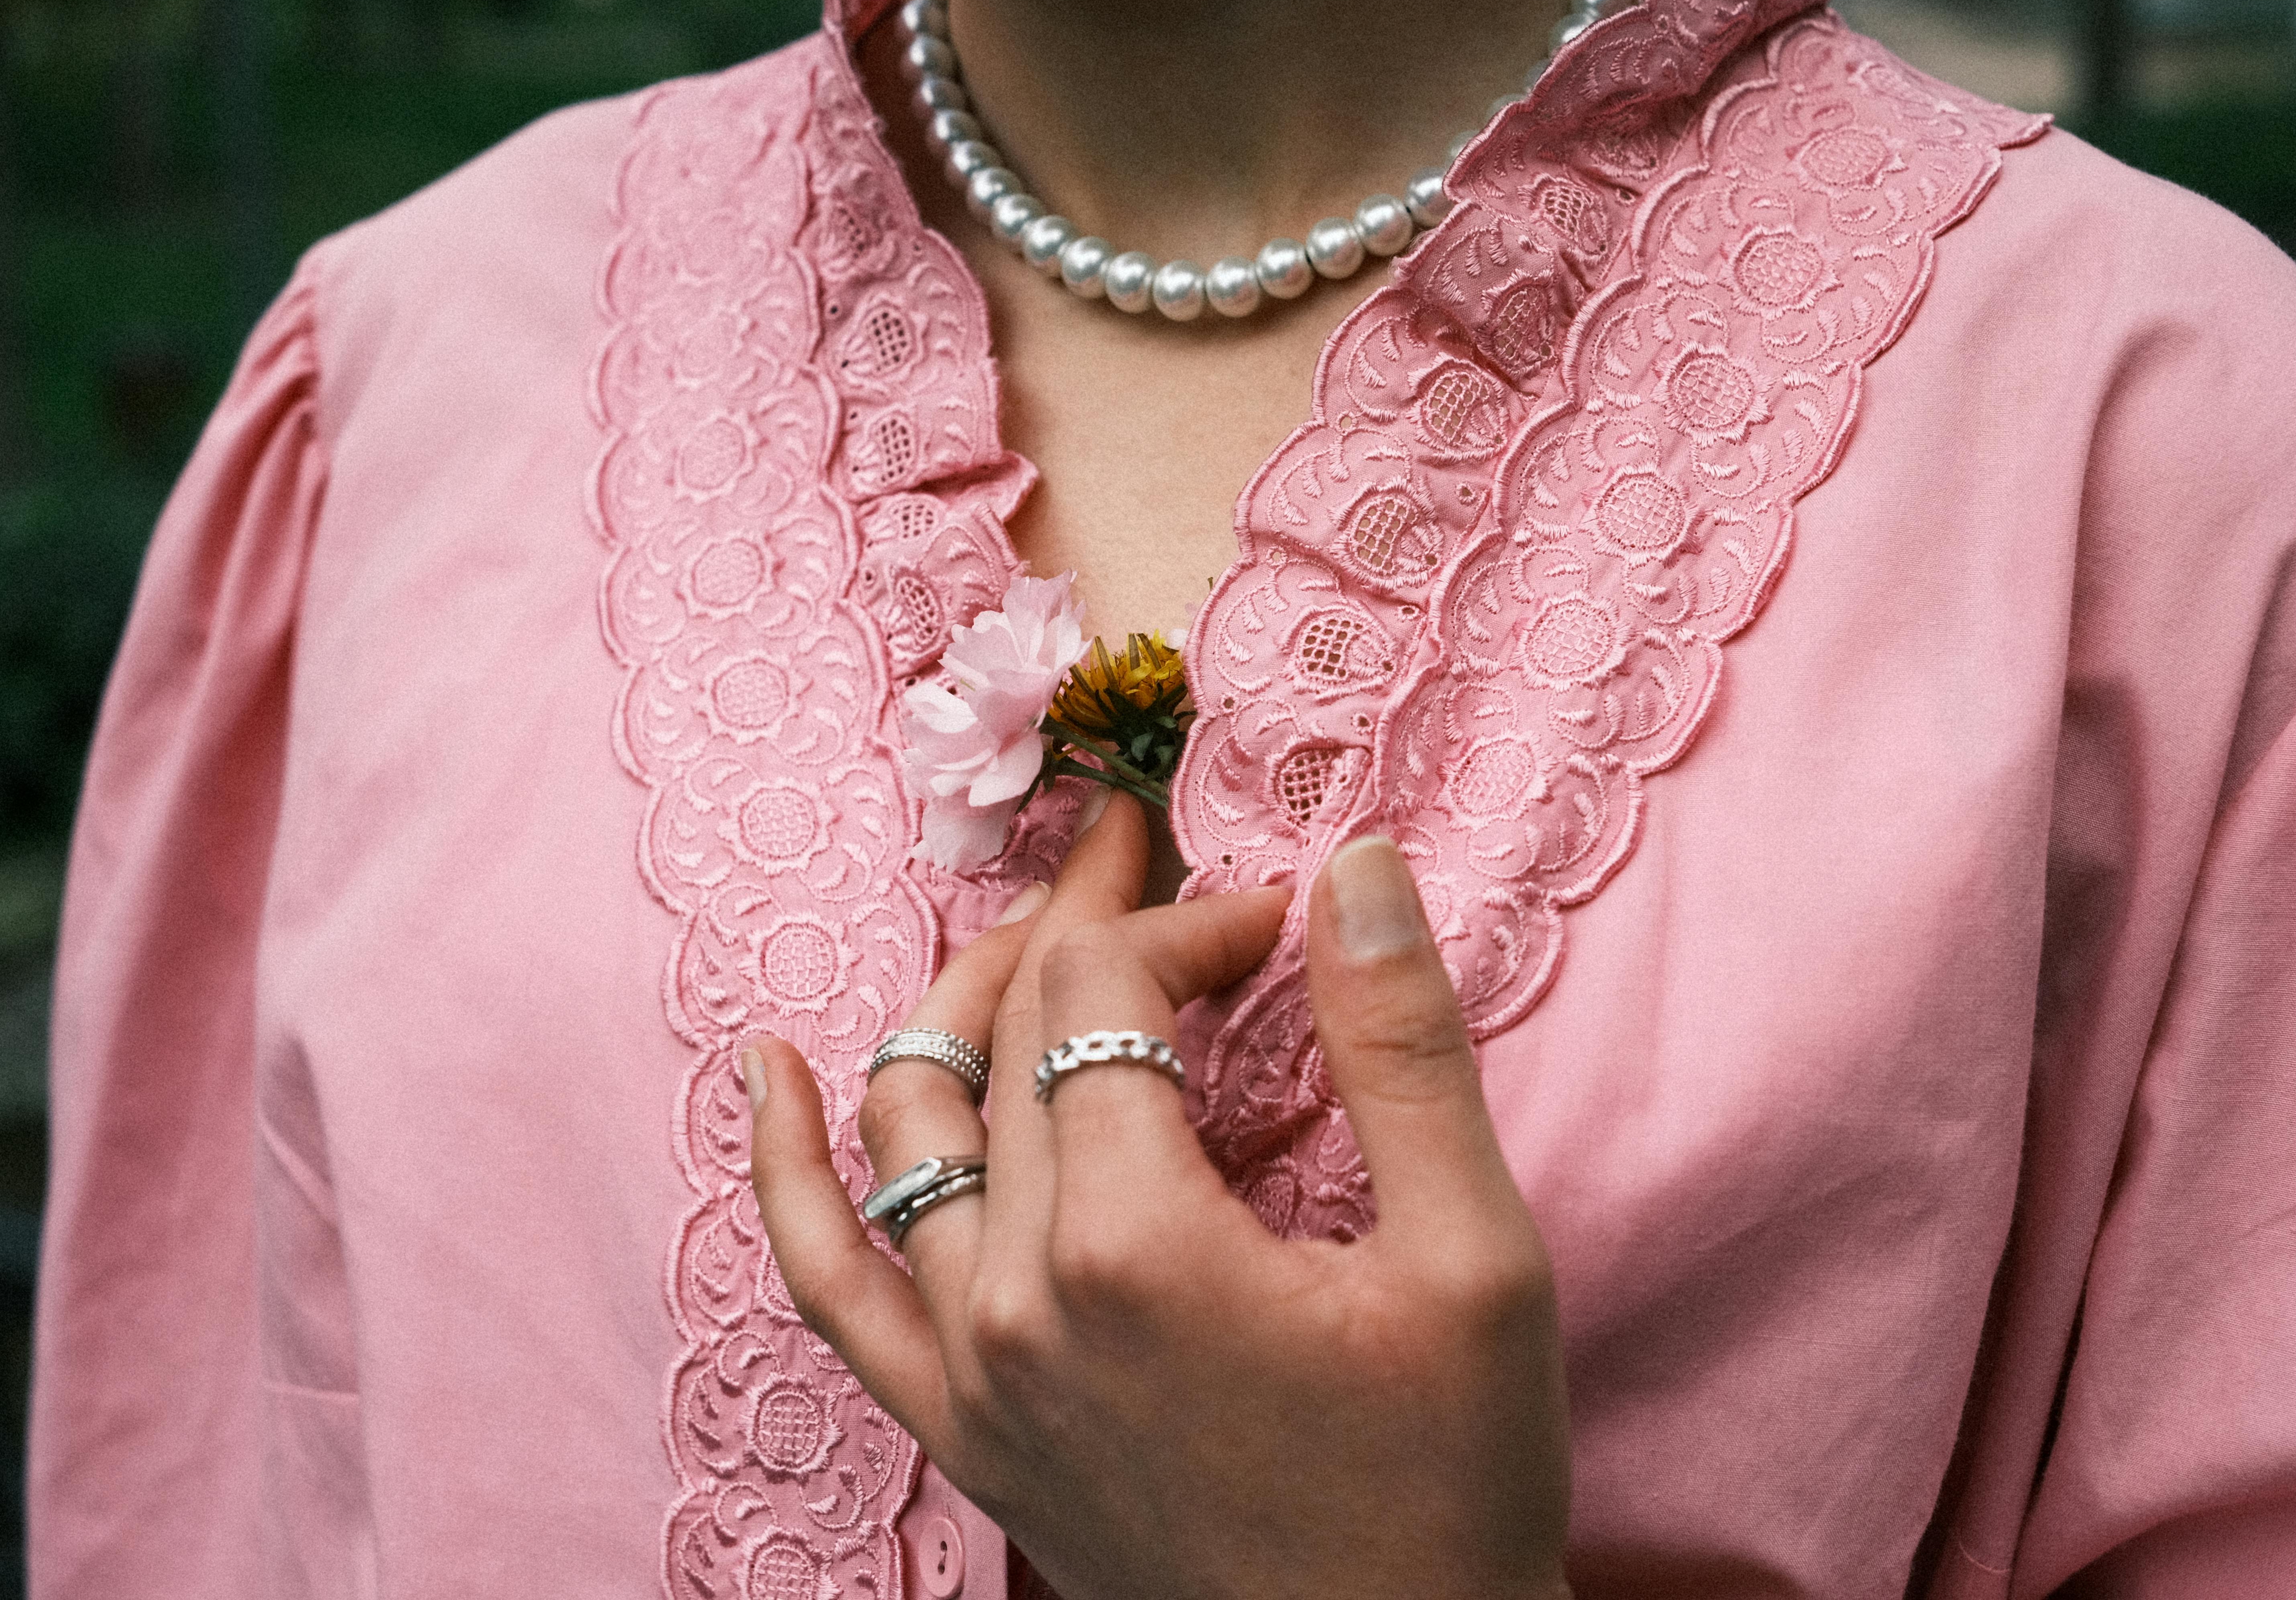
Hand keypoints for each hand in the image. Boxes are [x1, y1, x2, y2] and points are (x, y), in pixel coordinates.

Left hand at [745, 795, 1572, 1599]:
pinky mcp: (960, 1426)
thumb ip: (1403, 1049)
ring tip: (1035, 940)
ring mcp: (969, 1368)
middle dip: (1090, 928)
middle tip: (1157, 865)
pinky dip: (788, 1166)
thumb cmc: (1448, 1486)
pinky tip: (764, 1073)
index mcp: (1137, 1244)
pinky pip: (828, 1279)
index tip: (1279, 921)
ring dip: (967, 1005)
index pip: (1110, 991)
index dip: (1189, 917)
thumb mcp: (1476, 1259)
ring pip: (913, 1122)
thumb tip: (1355, 864)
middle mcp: (1018, 1298)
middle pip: (1009, 1036)